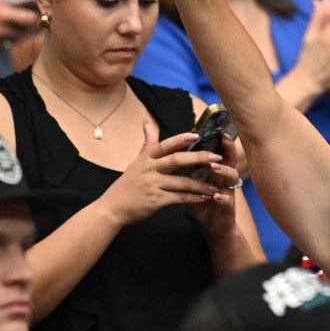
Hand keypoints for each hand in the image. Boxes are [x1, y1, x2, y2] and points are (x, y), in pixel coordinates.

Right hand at [0, 0, 35, 54]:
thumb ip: (4, 0)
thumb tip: (15, 6)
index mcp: (1, 15)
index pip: (30, 20)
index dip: (32, 17)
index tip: (30, 15)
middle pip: (24, 33)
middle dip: (24, 27)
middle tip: (18, 21)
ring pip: (12, 41)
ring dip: (11, 35)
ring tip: (0, 26)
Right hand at [99, 122, 227, 227]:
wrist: (112, 208)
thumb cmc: (128, 184)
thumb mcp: (136, 162)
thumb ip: (147, 144)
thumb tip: (147, 122)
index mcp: (147, 159)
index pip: (165, 145)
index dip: (180, 140)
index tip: (196, 135)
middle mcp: (150, 169)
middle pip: (177, 160)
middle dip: (199, 158)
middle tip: (217, 157)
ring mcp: (153, 185)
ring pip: (182, 182)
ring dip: (201, 184)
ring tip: (217, 184)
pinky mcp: (156, 201)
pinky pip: (180, 198)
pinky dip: (194, 198)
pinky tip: (205, 198)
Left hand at [186, 134, 242, 240]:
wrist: (210, 225)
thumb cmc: (200, 202)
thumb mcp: (189, 183)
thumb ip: (182, 168)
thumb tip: (169, 151)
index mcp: (215, 171)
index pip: (220, 153)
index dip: (221, 142)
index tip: (219, 130)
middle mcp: (224, 179)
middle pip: (230, 161)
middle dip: (229, 151)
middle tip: (223, 141)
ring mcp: (228, 192)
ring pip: (232, 178)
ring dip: (224, 172)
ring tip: (215, 168)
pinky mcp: (227, 207)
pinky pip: (227, 201)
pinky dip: (222, 198)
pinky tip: (216, 196)